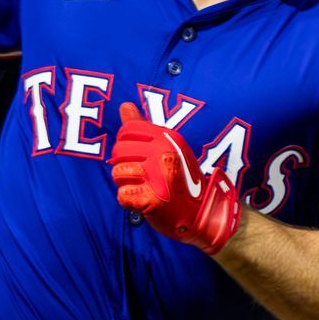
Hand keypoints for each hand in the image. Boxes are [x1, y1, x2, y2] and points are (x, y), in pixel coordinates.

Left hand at [107, 101, 241, 254]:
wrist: (200, 214)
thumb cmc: (179, 180)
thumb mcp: (167, 147)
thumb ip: (142, 127)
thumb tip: (124, 105)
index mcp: (168, 138)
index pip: (127, 130)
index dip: (125, 144)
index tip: (137, 156)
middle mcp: (164, 153)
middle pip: (118, 151)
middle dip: (123, 164)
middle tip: (142, 176)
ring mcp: (159, 176)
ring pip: (117, 173)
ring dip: (125, 183)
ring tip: (144, 187)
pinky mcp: (153, 199)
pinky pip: (122, 195)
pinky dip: (129, 201)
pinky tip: (144, 200)